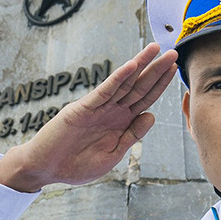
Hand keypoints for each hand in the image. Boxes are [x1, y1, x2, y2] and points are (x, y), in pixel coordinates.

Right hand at [0, 44, 179, 192]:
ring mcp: (97, 108)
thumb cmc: (75, 165)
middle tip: (173, 52)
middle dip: (157, 70)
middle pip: (138, 87)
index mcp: (119, 123)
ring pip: (124, 83)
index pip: (144, 99)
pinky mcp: (82, 109)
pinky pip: (104, 92)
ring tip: (156, 49)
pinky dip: (118, 79)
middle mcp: (110, 111)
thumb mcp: (112, 155)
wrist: (46, 169)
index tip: (174, 69)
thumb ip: (131, 136)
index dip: (160, 84)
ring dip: (141, 66)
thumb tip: (151, 115)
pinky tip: (131, 66)